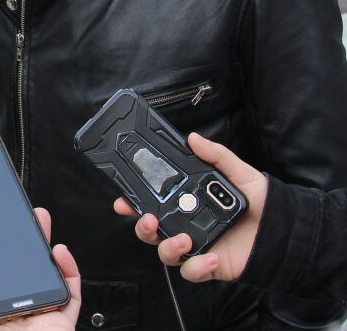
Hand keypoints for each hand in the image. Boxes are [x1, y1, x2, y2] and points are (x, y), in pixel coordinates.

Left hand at [0, 209, 80, 330]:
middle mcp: (7, 315)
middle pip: (17, 272)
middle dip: (20, 243)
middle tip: (20, 219)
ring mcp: (34, 319)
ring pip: (44, 278)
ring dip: (45, 249)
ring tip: (39, 223)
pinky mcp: (58, 324)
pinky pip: (70, 296)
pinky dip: (70, 273)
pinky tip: (60, 254)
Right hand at [113, 132, 267, 282]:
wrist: (287, 231)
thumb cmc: (263, 202)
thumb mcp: (239, 173)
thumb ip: (216, 155)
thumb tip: (193, 138)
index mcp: (188, 203)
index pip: (153, 203)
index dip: (133, 203)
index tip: (122, 201)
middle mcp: (186, 225)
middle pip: (150, 231)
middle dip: (142, 227)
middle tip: (148, 219)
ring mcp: (196, 246)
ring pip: (165, 253)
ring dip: (167, 247)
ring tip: (183, 240)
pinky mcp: (209, 265)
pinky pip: (191, 271)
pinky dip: (196, 267)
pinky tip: (208, 257)